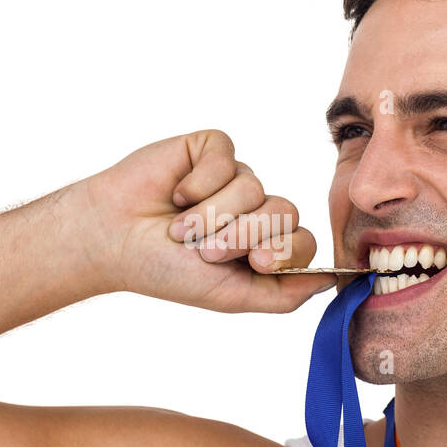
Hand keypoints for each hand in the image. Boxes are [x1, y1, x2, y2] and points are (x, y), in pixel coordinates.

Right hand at [78, 129, 336, 312]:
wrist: (113, 239)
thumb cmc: (165, 271)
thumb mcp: (230, 296)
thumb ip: (285, 294)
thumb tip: (333, 281)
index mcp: (263, 246)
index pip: (304, 241)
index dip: (283, 250)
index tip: (254, 261)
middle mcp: (255, 211)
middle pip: (286, 212)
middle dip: (243, 234)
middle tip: (204, 249)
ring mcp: (235, 178)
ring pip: (254, 186)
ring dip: (212, 214)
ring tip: (179, 227)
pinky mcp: (212, 150)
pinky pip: (227, 158)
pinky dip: (199, 182)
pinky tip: (175, 193)